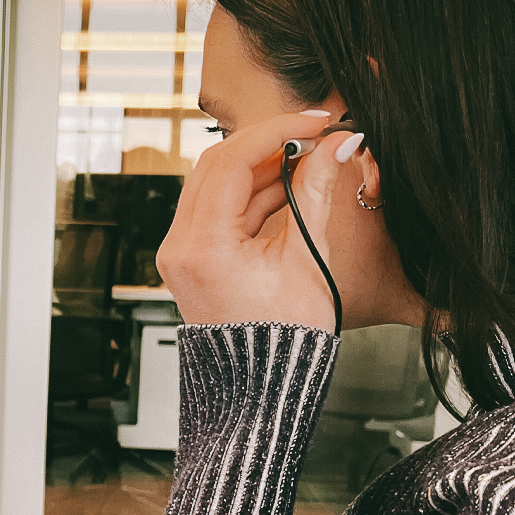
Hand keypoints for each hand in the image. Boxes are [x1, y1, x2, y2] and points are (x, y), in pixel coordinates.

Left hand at [157, 112, 422, 331]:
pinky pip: (216, 210)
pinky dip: (250, 194)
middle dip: (266, 143)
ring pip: (214, 185)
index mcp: (202, 247)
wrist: (260, 393)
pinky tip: (288, 185)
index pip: (231, 161)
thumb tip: (335, 147)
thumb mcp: (308, 261)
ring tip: (307, 159)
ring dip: (259, 167)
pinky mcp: (191, 260)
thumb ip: (317, 195)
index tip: (315, 122)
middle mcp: (179, 247)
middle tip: (312, 135)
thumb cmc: (284, 343)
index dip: (276, 131)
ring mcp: (180, 254)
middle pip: (216, 166)